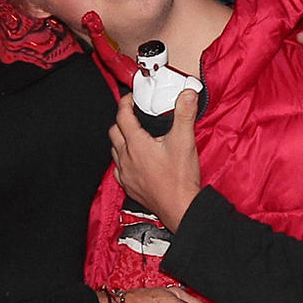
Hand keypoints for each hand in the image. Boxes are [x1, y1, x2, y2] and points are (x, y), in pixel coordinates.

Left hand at [109, 90, 200, 231]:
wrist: (180, 207)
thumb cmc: (179, 178)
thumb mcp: (184, 140)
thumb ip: (185, 114)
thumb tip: (188, 94)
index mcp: (136, 144)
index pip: (122, 116)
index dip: (125, 103)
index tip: (131, 98)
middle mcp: (126, 158)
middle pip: (114, 131)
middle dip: (122, 120)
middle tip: (133, 114)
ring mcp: (126, 174)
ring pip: (114, 150)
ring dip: (121, 139)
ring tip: (134, 135)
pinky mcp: (129, 186)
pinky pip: (118, 168)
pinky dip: (123, 159)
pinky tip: (134, 160)